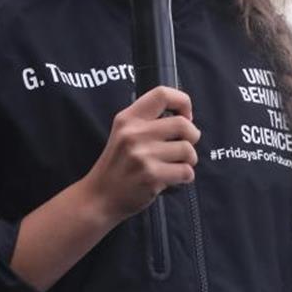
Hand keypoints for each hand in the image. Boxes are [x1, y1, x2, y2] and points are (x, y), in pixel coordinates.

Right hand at [83, 86, 200, 222]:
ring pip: (188, 150)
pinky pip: (186, 171)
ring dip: (189, 160)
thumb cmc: (117, 165)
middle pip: (183, 124)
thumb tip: (185, 117)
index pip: (162, 94)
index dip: (182, 102)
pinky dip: (185, 176)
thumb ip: (147, 121)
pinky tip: (173, 178)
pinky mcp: (151, 176)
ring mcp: (143, 155)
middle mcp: (134, 133)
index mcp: (128, 118)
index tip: (185, 116)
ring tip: (176, 164)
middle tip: (184, 145)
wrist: (98, 197)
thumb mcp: (122, 133)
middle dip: (192, 136)